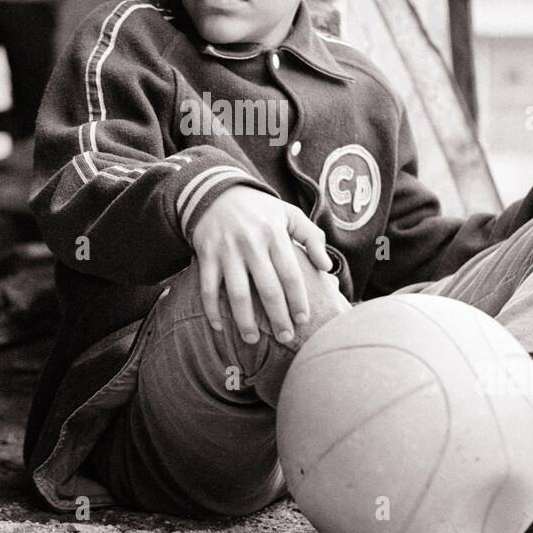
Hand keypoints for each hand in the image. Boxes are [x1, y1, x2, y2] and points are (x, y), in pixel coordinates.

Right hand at [189, 186, 332, 343]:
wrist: (216, 192)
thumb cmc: (259, 209)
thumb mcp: (289, 214)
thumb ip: (312, 237)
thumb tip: (327, 267)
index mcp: (274, 234)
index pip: (290, 273)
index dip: (298, 299)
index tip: (304, 319)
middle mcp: (251, 244)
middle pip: (267, 288)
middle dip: (278, 317)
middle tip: (286, 338)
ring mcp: (226, 251)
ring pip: (236, 293)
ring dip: (245, 320)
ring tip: (252, 340)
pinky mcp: (206, 255)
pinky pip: (207, 288)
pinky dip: (211, 310)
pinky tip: (219, 328)